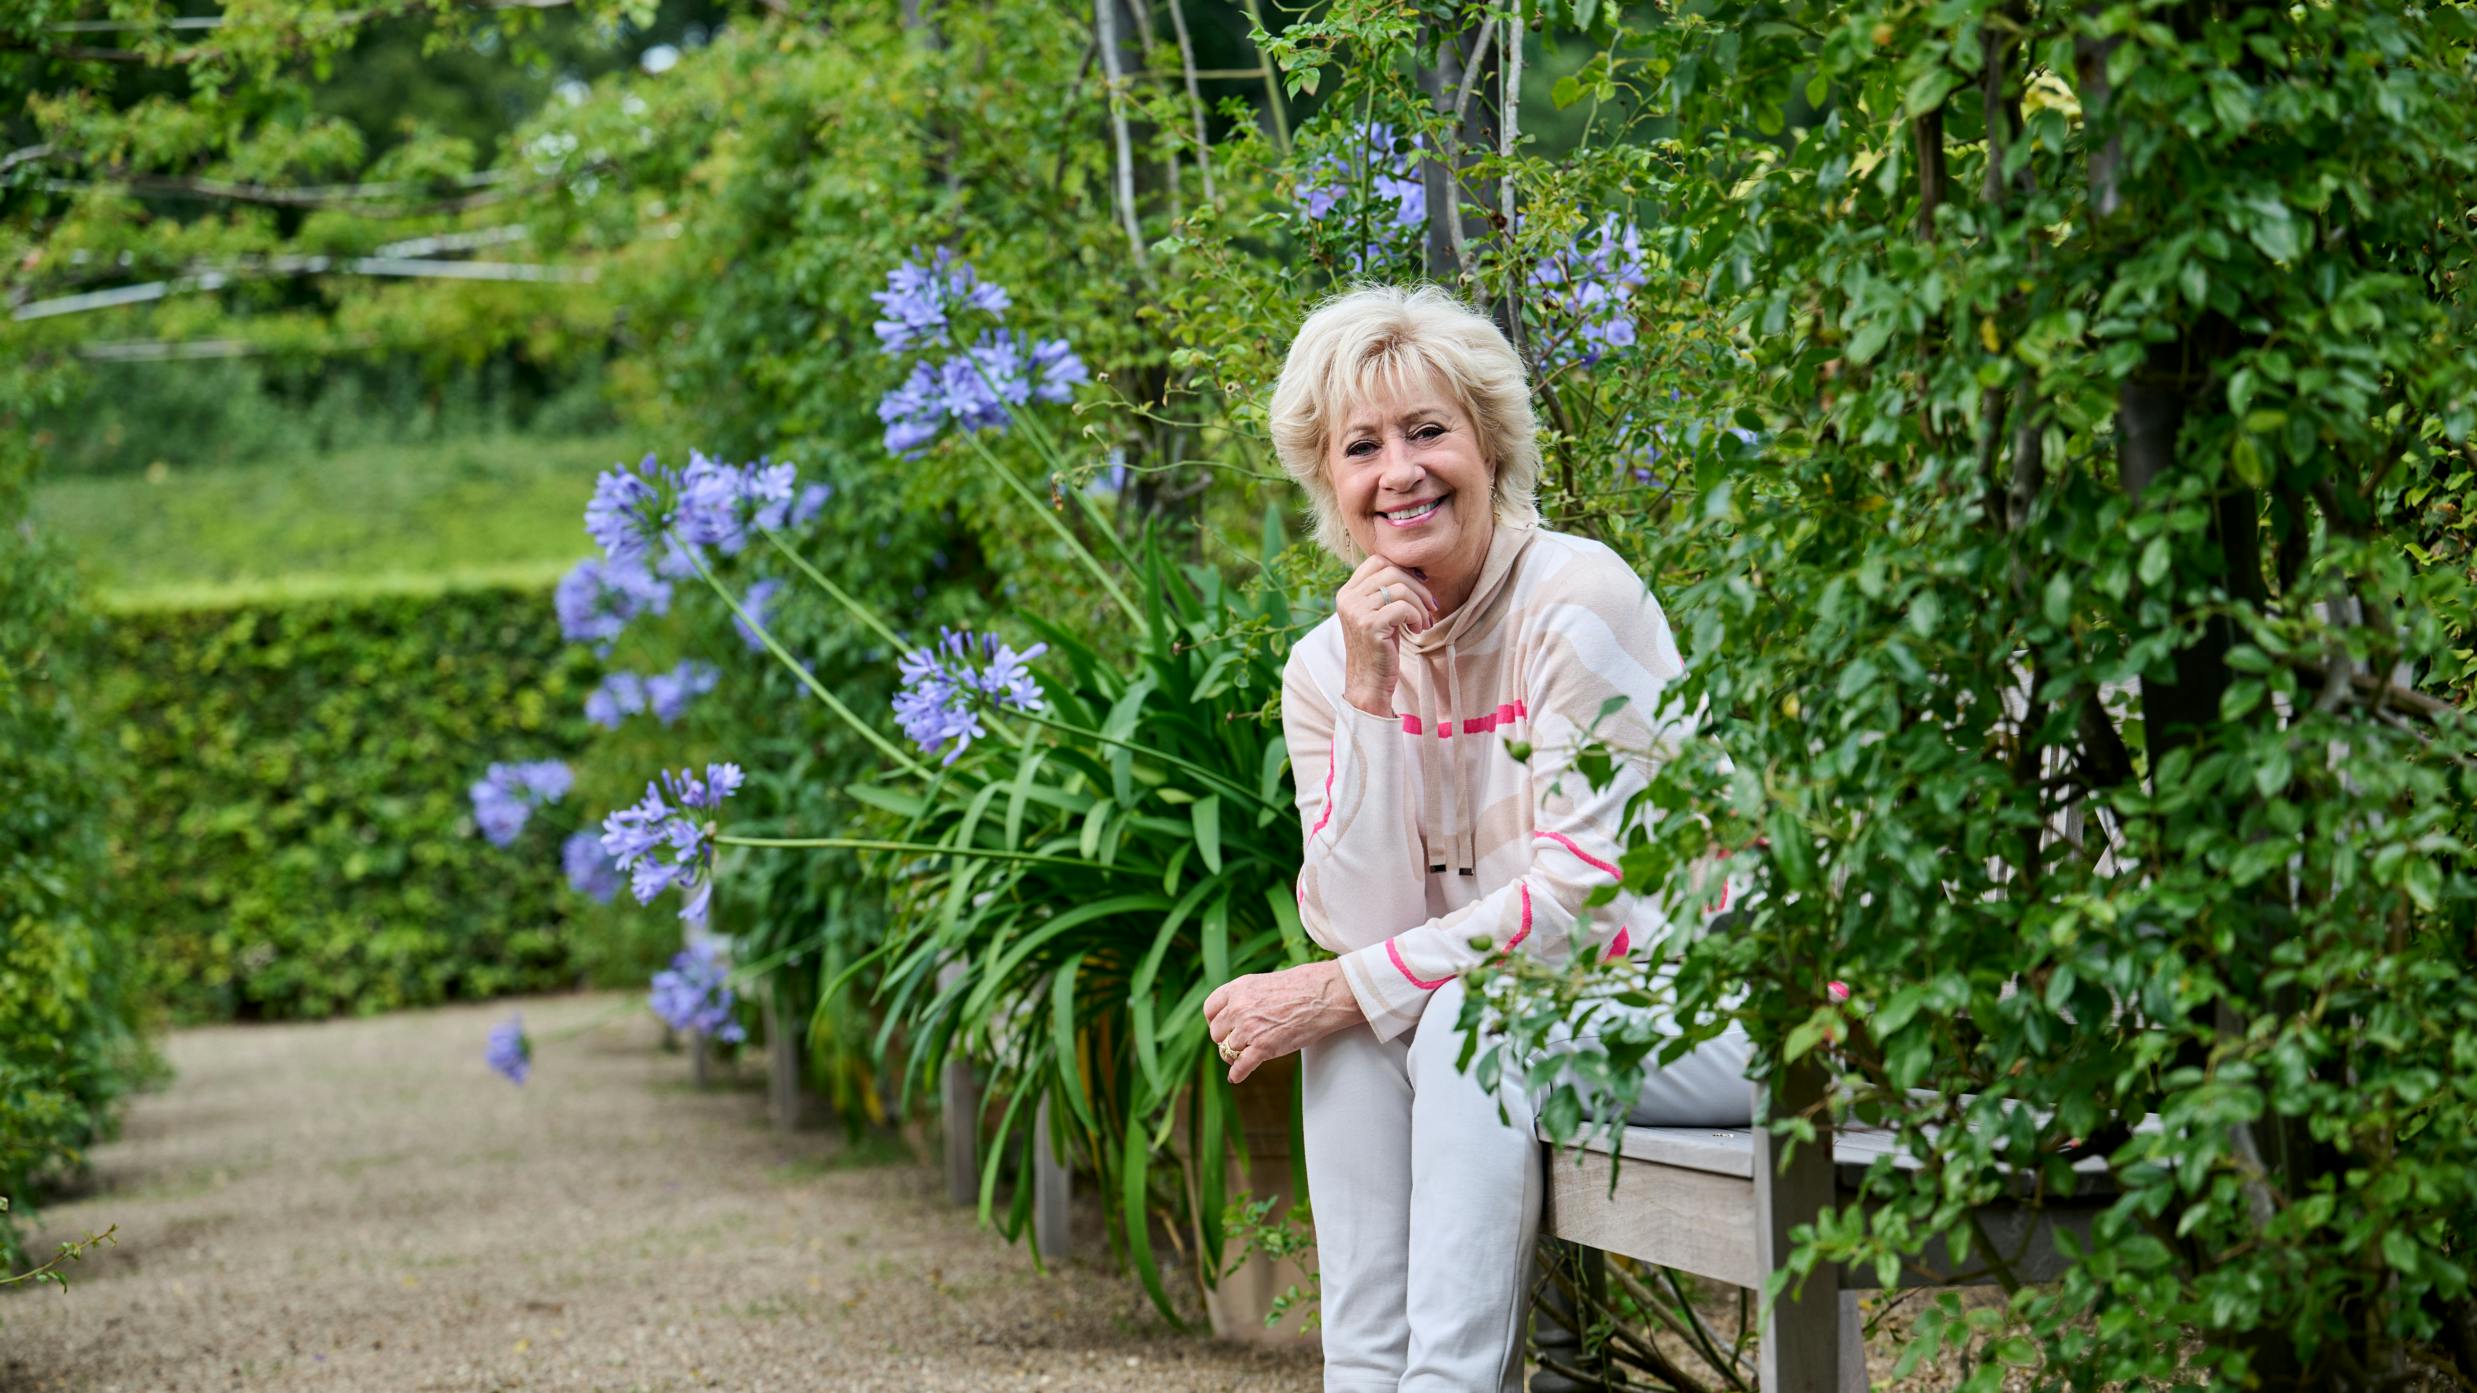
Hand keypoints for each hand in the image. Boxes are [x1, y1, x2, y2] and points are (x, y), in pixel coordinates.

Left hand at [1202, 960, 1363, 1083]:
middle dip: (1226, 1039)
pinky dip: (1237, 1074)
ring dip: (1235, 1056)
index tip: (1223, 1028)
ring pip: (1228, 1050)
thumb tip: (1239, 1012)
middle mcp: (1238, 1008)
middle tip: (1238, 1043)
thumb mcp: (1266, 982)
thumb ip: (1248, 996)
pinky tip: (1236, 1077)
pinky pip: (1241, 1066)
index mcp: (1238, 988)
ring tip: (1245, 1057)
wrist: (1326, 994)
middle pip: (1217, 1033)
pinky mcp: (1263, 1048)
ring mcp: (1249, 1029)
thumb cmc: (1304, 986)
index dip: (1216, 1021)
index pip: (1211, 1009)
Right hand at [1336, 555, 1438, 717]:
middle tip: (1431, 606)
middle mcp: (1348, 598)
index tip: (1420, 587)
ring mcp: (1357, 611)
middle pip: (1391, 570)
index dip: (1403, 569)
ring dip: (1420, 605)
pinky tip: (1417, 631)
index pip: (1377, 560)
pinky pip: (1403, 608)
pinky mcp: (1370, 625)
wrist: (1369, 684)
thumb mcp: (1378, 614)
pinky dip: (1417, 617)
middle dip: (1418, 587)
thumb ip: (1385, 591)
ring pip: (1400, 588)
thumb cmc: (1380, 649)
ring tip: (1425, 622)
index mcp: (1347, 592)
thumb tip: (1415, 570)